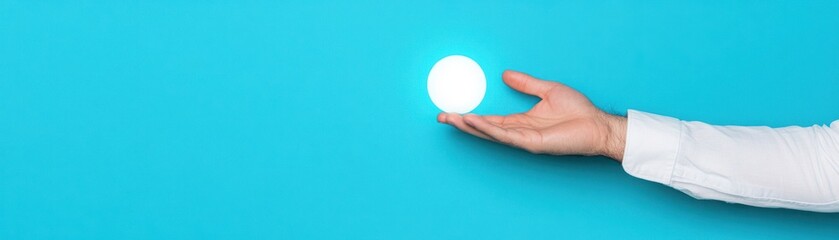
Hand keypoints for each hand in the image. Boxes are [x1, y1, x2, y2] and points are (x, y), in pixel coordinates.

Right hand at [438, 70, 626, 160]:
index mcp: (521, 122)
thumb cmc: (578, 111)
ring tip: (452, 118)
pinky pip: (505, 135)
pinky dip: (489, 129)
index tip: (453, 111)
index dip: (471, 116)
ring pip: (491, 133)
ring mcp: (524, 139)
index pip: (490, 120)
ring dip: (470, 126)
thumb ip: (525, 84)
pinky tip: (475, 122)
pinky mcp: (532, 142)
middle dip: (462, 123)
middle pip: (485, 128)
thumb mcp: (547, 89)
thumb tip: (505, 74)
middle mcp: (519, 132)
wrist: (597, 124)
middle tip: (441, 116)